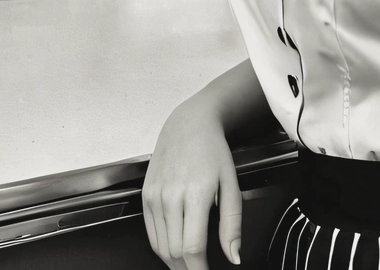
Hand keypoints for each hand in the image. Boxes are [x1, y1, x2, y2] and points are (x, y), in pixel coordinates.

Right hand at [143, 92, 243, 267]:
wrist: (188, 124)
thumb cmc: (213, 151)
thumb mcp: (232, 184)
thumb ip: (232, 224)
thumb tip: (234, 257)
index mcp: (195, 194)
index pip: (192, 249)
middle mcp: (170, 197)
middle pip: (174, 253)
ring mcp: (154, 197)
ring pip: (160, 247)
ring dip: (174, 262)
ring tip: (189, 264)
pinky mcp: (145, 196)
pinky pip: (151, 233)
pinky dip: (162, 248)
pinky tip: (175, 248)